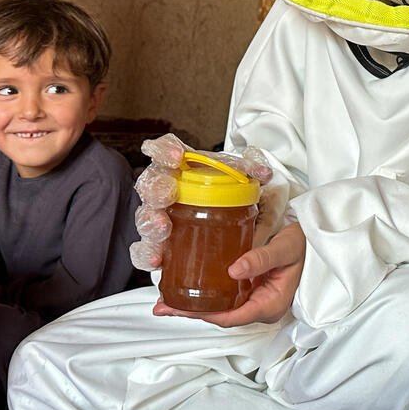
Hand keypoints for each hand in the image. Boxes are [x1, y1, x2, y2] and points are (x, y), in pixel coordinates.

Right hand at [130, 133, 274, 270]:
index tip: (176, 156)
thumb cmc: (221, 190)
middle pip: (151, 184)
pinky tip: (158, 259)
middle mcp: (163, 189)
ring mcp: (159, 216)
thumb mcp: (239, 176)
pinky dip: (150, 255)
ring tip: (163, 228)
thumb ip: (249, 170)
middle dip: (156, 189)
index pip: (165, 150)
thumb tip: (262, 172)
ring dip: (152, 223)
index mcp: (179, 167)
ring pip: (146, 217)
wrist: (222, 215)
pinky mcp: (159, 244)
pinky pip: (147, 250)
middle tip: (167, 194)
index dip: (165, 149)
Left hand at [153, 222, 304, 326]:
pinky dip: (205, 295)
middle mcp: (260, 307)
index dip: (207, 314)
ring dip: (194, 306)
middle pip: (222, 316)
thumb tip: (234, 270)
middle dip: (192, 313)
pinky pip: (225, 297)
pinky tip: (187, 290)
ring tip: (166, 301)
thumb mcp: (285, 249)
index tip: (185, 309)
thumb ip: (261, 259)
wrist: (314, 239)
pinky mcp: (250, 290)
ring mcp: (255, 300)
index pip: (233, 316)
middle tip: (162, 307)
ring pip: (220, 308)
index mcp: (270, 304)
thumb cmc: (304, 244)